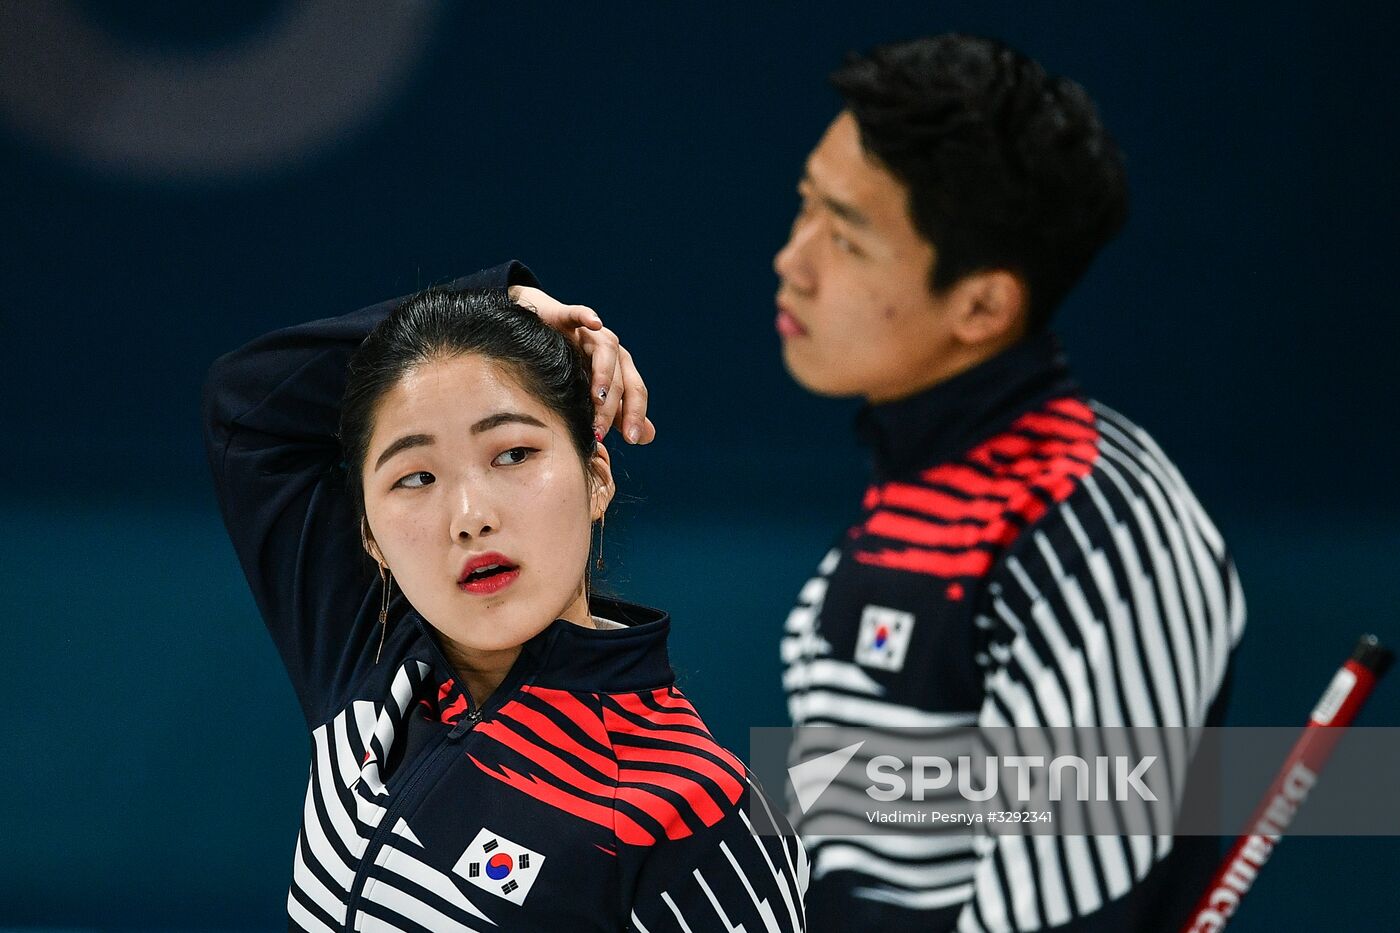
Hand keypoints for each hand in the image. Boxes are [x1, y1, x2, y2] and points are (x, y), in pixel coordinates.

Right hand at [508, 285, 655, 444]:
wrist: (537, 328)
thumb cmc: (568, 364)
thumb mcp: (594, 393)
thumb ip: (619, 415)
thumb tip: (646, 437)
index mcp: (619, 368)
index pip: (635, 391)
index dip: (636, 415)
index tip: (632, 440)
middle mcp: (609, 349)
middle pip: (620, 377)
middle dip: (612, 407)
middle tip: (600, 431)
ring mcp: (588, 332)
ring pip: (605, 350)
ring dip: (603, 374)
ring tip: (597, 398)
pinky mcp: (563, 316)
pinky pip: (577, 313)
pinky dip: (587, 315)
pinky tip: (594, 321)